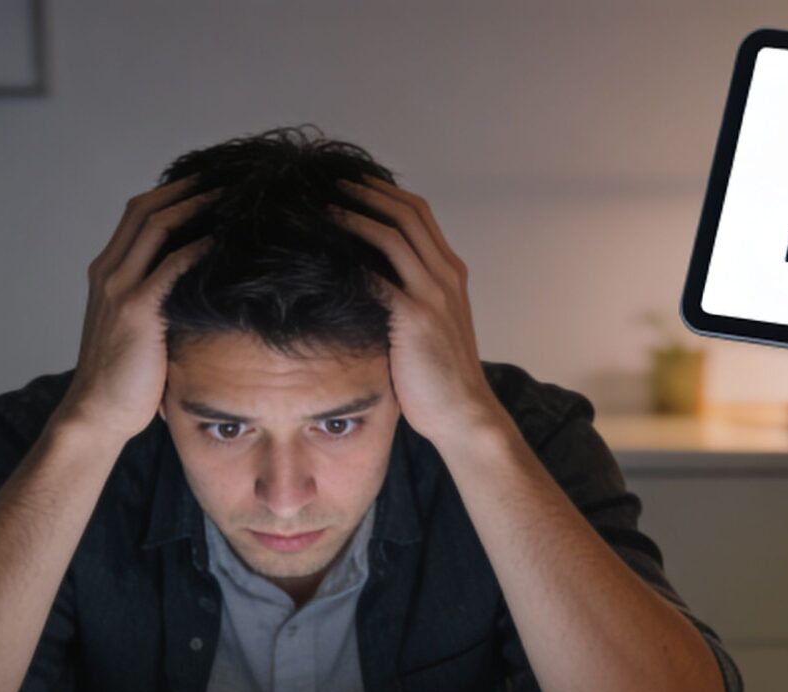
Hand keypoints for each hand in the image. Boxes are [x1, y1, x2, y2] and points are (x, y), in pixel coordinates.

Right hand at [53, 177, 210, 442]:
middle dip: (186, 188)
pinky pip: (169, 266)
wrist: (97, 412)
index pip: (137, 214)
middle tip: (224, 178)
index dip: (171, 193)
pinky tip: (220, 241)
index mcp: (106, 273)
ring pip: (156, 226)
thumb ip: (155, 297)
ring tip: (229, 198)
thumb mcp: (134, 326)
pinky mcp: (135, 311)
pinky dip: (195, 249)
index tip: (206, 184)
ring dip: (194, 207)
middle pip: (145, 208)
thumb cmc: (124, 376)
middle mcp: (108, 272)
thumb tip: (198, 282)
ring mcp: (118, 288)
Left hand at [331, 179, 508, 445]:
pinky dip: (351, 261)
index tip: (355, 184)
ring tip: (324, 206)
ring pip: (393, 236)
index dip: (386, 194)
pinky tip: (325, 256)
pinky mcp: (415, 318)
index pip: (420, 216)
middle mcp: (445, 275)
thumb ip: (410, 297)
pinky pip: (378, 277)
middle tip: (333, 182)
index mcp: (451, 273)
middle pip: (407, 214)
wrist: (463, 413)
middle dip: (369, 192)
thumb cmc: (441, 377)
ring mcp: (433, 294)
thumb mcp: (432, 325)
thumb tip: (369, 280)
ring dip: (356, 216)